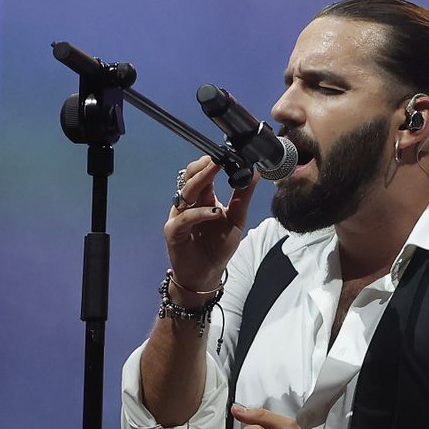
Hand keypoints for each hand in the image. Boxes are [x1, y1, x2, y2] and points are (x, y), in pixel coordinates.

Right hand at [165, 156, 255, 294]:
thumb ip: (243, 197)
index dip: (213, 163)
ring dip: (201, 180)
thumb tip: (255, 172)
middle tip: (218, 158)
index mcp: (203, 198)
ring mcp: (180, 216)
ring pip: (185, 192)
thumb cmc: (217, 246)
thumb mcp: (236, 219)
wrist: (206, 274)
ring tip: (216, 171)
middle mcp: (189, 204)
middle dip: (203, 166)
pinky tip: (214, 212)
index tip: (229, 154)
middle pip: (190, 178)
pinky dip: (199, 213)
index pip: (203, 174)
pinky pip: (185, 218)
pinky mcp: (174, 231)